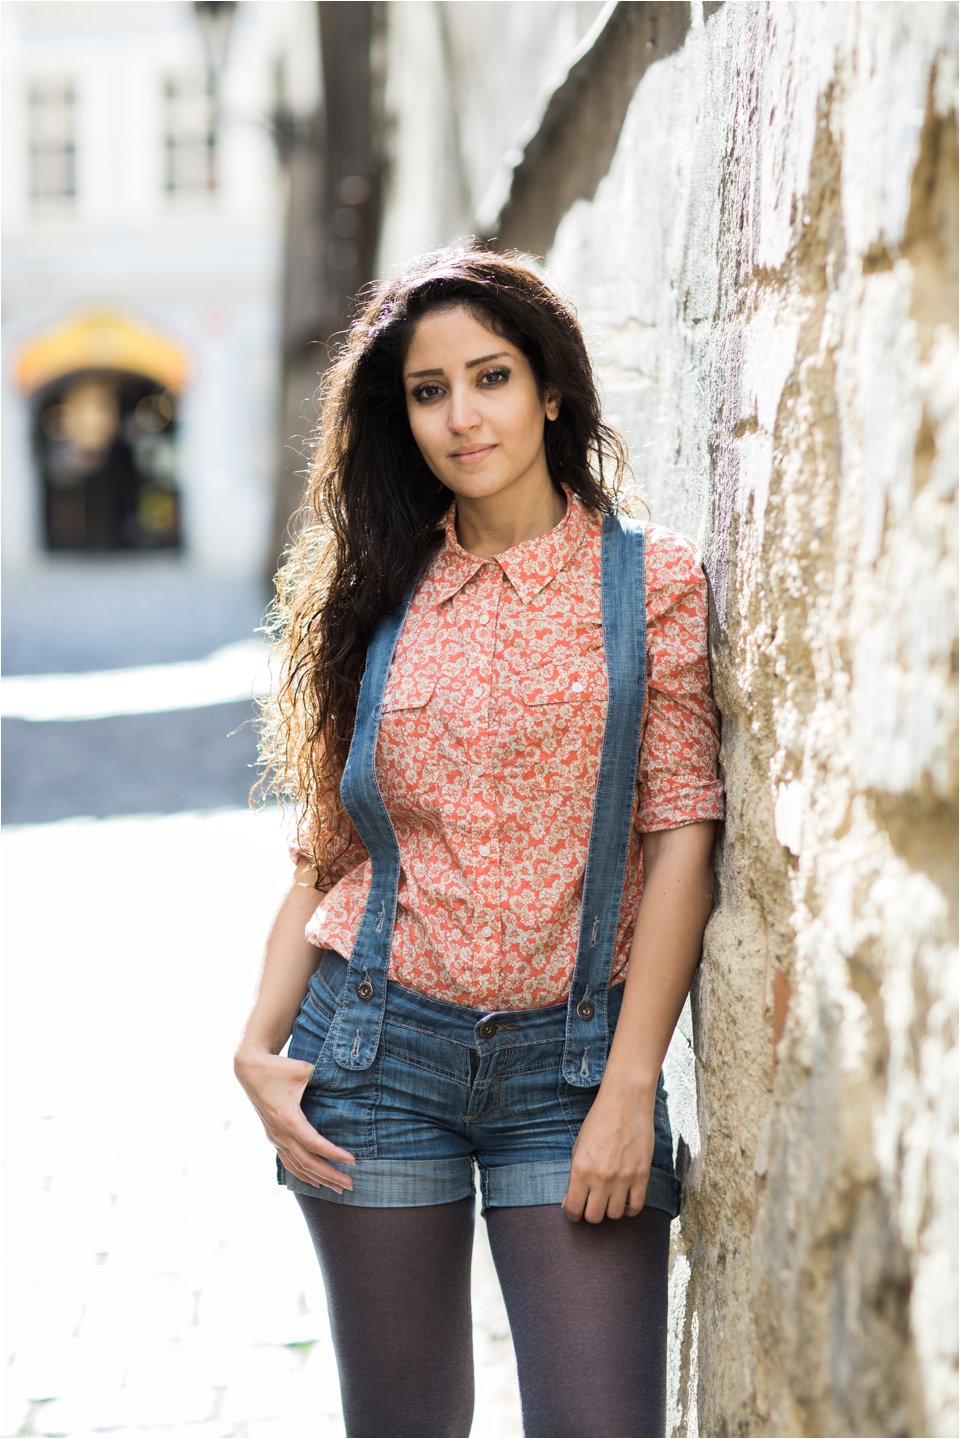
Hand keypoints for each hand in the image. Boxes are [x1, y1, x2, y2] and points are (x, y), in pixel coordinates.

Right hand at [234, 1047, 355, 1193]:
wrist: (249, 1068)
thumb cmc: (279, 1067)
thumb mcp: (305, 1069)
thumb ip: (326, 1078)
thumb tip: (351, 1083)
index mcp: (287, 1118)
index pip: (314, 1144)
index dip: (334, 1154)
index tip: (353, 1161)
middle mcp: (279, 1132)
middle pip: (307, 1162)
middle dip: (330, 1175)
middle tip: (351, 1185)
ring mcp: (274, 1136)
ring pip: (297, 1166)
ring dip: (318, 1179)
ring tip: (338, 1188)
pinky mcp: (273, 1136)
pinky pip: (288, 1161)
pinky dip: (303, 1174)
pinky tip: (316, 1182)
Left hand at [561, 1079, 654, 1222]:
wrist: (626, 1101)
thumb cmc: (599, 1121)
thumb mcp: (578, 1147)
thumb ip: (574, 1176)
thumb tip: (570, 1202)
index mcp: (581, 1169)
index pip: (573, 1209)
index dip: (572, 1214)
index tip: (575, 1211)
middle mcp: (601, 1177)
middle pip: (594, 1217)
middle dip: (590, 1213)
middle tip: (592, 1204)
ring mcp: (623, 1178)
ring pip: (615, 1215)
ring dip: (610, 1210)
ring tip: (609, 1198)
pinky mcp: (642, 1175)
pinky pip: (636, 1207)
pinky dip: (630, 1209)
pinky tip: (625, 1199)